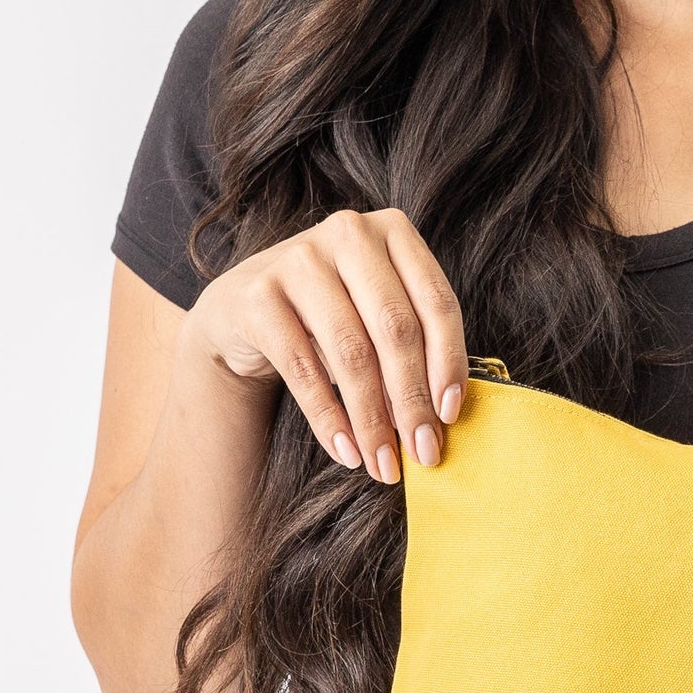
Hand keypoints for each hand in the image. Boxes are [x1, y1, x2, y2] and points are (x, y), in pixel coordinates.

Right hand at [179, 207, 467, 483]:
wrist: (242, 309)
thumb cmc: (331, 315)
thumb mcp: (376, 314)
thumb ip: (414, 346)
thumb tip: (441, 418)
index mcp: (393, 230)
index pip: (436, 302)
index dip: (449, 362)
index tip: (450, 416)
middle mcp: (348, 233)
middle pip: (396, 328)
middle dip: (412, 400)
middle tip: (423, 453)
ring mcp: (298, 259)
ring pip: (351, 351)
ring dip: (372, 419)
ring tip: (383, 463)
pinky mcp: (257, 295)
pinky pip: (303, 368)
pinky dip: (329, 418)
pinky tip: (346, 452)